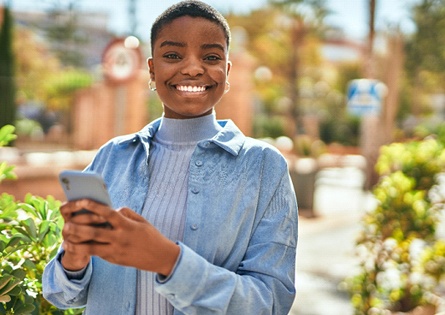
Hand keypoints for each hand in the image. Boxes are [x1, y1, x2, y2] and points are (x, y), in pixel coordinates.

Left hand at [60, 199, 179, 275]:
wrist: (160, 257)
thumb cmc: (151, 236)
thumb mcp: (141, 221)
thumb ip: (126, 213)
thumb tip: (111, 210)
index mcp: (127, 225)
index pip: (108, 213)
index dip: (94, 206)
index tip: (82, 201)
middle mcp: (120, 238)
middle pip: (95, 233)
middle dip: (79, 228)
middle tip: (66, 224)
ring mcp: (117, 250)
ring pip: (92, 248)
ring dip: (77, 244)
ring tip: (65, 241)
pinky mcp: (115, 260)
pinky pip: (98, 254)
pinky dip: (87, 250)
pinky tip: (76, 248)